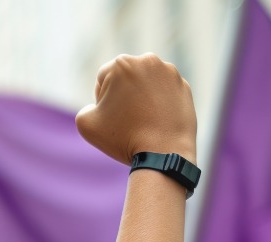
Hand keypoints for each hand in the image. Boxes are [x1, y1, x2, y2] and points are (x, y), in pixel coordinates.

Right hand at [76, 53, 196, 165]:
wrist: (164, 153)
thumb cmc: (123, 137)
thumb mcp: (86, 124)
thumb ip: (86, 108)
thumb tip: (99, 106)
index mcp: (122, 64)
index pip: (102, 78)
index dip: (101, 100)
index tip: (109, 117)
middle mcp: (148, 60)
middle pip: (126, 77)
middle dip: (122, 94)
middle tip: (124, 120)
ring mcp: (170, 73)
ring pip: (146, 83)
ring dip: (141, 97)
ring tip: (141, 121)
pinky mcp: (184, 86)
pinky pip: (165, 92)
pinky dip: (159, 103)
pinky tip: (156, 122)